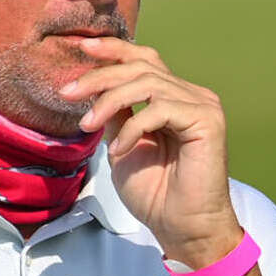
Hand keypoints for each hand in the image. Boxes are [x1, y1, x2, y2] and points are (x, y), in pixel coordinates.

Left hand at [59, 38, 242, 269]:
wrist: (182, 228)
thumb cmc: (156, 194)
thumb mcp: (122, 146)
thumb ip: (115, 116)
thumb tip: (94, 89)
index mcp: (174, 99)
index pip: (144, 60)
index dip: (114, 50)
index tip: (81, 47)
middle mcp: (191, 96)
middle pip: (141, 66)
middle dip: (100, 75)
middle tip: (68, 93)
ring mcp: (202, 106)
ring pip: (147, 83)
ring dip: (109, 101)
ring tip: (88, 126)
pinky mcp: (207, 120)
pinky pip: (160, 109)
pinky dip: (132, 127)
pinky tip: (119, 150)